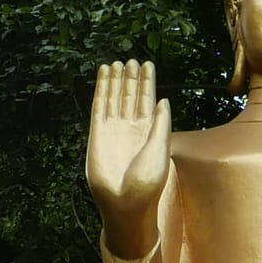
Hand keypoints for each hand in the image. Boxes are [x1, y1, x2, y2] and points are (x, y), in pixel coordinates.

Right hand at [86, 58, 170, 252]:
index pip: (148, 101)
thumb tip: (163, 100)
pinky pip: (99, 106)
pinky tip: (103, 75)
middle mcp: (132, 129)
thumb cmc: (147, 182)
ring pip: (115, 98)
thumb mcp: (160, 149)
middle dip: (131, 78)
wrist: (124, 203)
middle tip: (132, 60)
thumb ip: (160, 124)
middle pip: (131, 96)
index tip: (147, 64)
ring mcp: (114, 130)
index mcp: (150, 132)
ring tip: (118, 63)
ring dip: (116, 81)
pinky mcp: (98, 133)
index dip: (147, 82)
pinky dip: (101, 90)